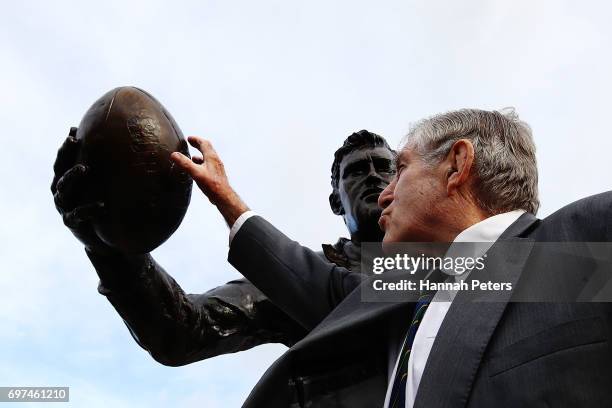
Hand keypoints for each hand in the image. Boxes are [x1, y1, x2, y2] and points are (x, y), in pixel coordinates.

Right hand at [51, 127, 114, 253]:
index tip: (74, 130)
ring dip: (72, 176)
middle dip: (65, 154)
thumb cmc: (110, 207)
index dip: (67, 146)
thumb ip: (116, 170)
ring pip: (64, 189)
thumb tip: (140, 148)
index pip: (64, 159)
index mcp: (69, 180)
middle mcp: (63, 191)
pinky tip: (101, 205)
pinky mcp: (72, 223)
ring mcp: (65, 207)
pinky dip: (87, 209)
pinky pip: (77, 215)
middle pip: (60, 169)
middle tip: (75, 142)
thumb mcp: (110, 188)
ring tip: (85, 168)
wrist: (106, 240)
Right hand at [170, 136, 248, 225]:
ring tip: (192, 156)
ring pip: (208, 158)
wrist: (223, 197)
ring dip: (200, 154)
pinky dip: (202, 164)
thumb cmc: (212, 185)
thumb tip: (174, 154)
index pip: (204, 143)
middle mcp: (215, 161)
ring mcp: (216, 168)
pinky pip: (208, 166)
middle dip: (198, 145)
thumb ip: (185, 163)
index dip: (196, 139)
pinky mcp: (216, 175)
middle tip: (191, 143)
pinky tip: (197, 170)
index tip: (189, 139)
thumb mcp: (196, 173)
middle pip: (207, 149)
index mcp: (211, 157)